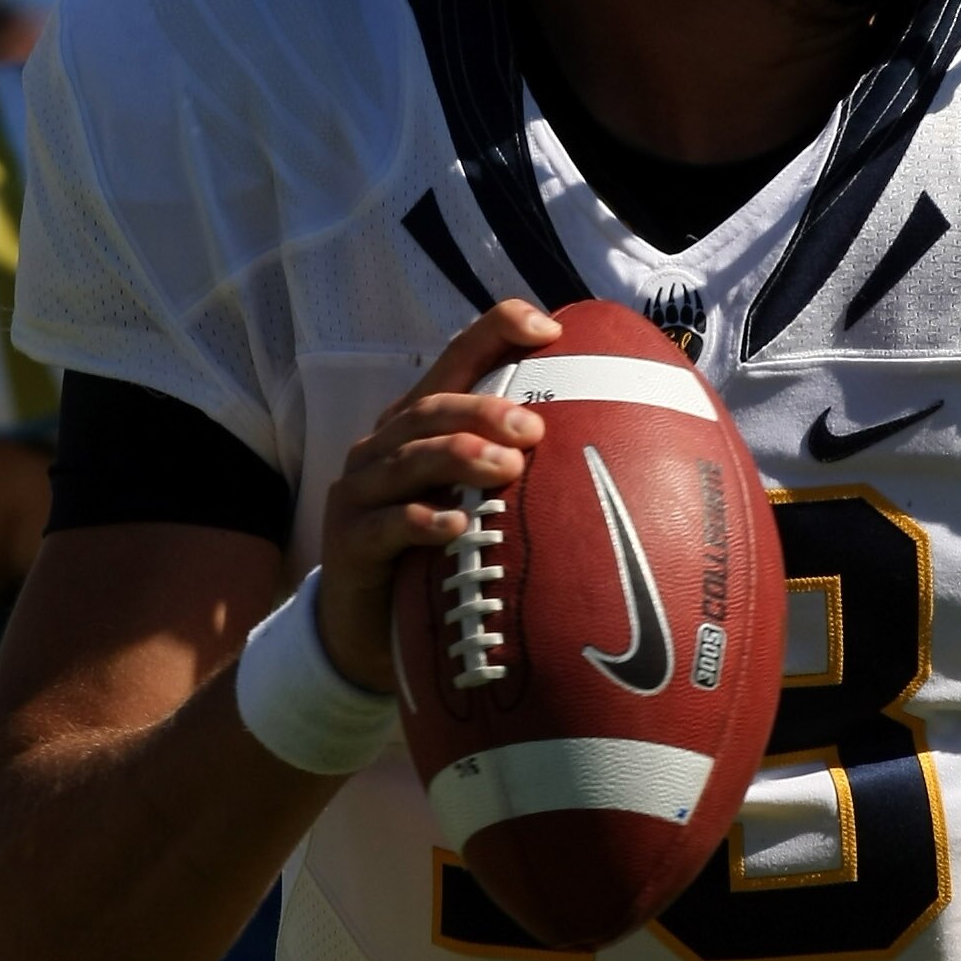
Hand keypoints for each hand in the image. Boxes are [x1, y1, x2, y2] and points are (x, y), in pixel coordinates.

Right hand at [315, 300, 560, 694]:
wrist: (365, 631)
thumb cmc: (434, 557)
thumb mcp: (473, 503)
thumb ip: (515, 469)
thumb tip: (612, 450)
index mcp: (416, 425)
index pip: (454, 361)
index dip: (494, 333)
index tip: (548, 328)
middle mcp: (382, 449)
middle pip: (430, 409)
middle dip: (482, 409)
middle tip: (534, 427)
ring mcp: (359, 494)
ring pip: (407, 459)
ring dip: (459, 456)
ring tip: (507, 467)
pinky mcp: (349, 543)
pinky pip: (385, 525)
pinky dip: (422, 522)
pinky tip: (457, 528)